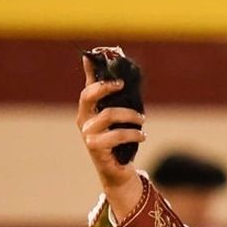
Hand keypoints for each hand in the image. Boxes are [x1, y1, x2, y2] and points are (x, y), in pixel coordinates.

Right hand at [77, 56, 145, 214]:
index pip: (87, 85)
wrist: (117, 171)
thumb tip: (126, 76)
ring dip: (130, 116)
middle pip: (88, 95)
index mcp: (88, 109)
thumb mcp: (120, 118)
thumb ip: (120, 100)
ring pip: (109, 115)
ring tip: (142, 120)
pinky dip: (134, 134)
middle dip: (106, 86)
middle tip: (122, 84)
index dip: (90, 69)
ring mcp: (88, 134)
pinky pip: (118, 135)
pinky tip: (142, 136)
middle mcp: (83, 120)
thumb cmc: (119, 142)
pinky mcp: (96, 148)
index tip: (95, 55)